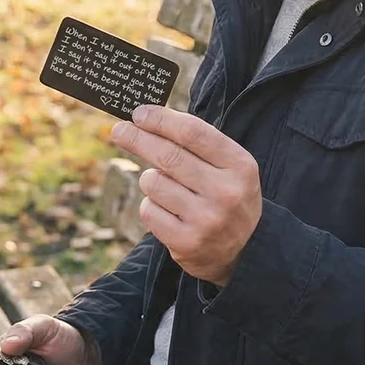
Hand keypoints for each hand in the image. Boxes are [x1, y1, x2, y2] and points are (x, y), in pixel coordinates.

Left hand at [108, 104, 262, 286]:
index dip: (161, 120)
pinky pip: (148, 210)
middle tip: (119, 131)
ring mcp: (206, 219)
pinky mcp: (186, 242)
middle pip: (168, 156)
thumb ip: (197, 142)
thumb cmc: (227, 195)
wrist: (245, 250)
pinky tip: (167, 211)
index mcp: (239, 165)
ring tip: (166, 188)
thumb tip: (148, 117)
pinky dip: (150, 206)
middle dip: (137, 139)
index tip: (139, 114)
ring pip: (153, 183)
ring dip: (150, 180)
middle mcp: (225, 192)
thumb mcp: (229, 166)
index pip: (193, 133)